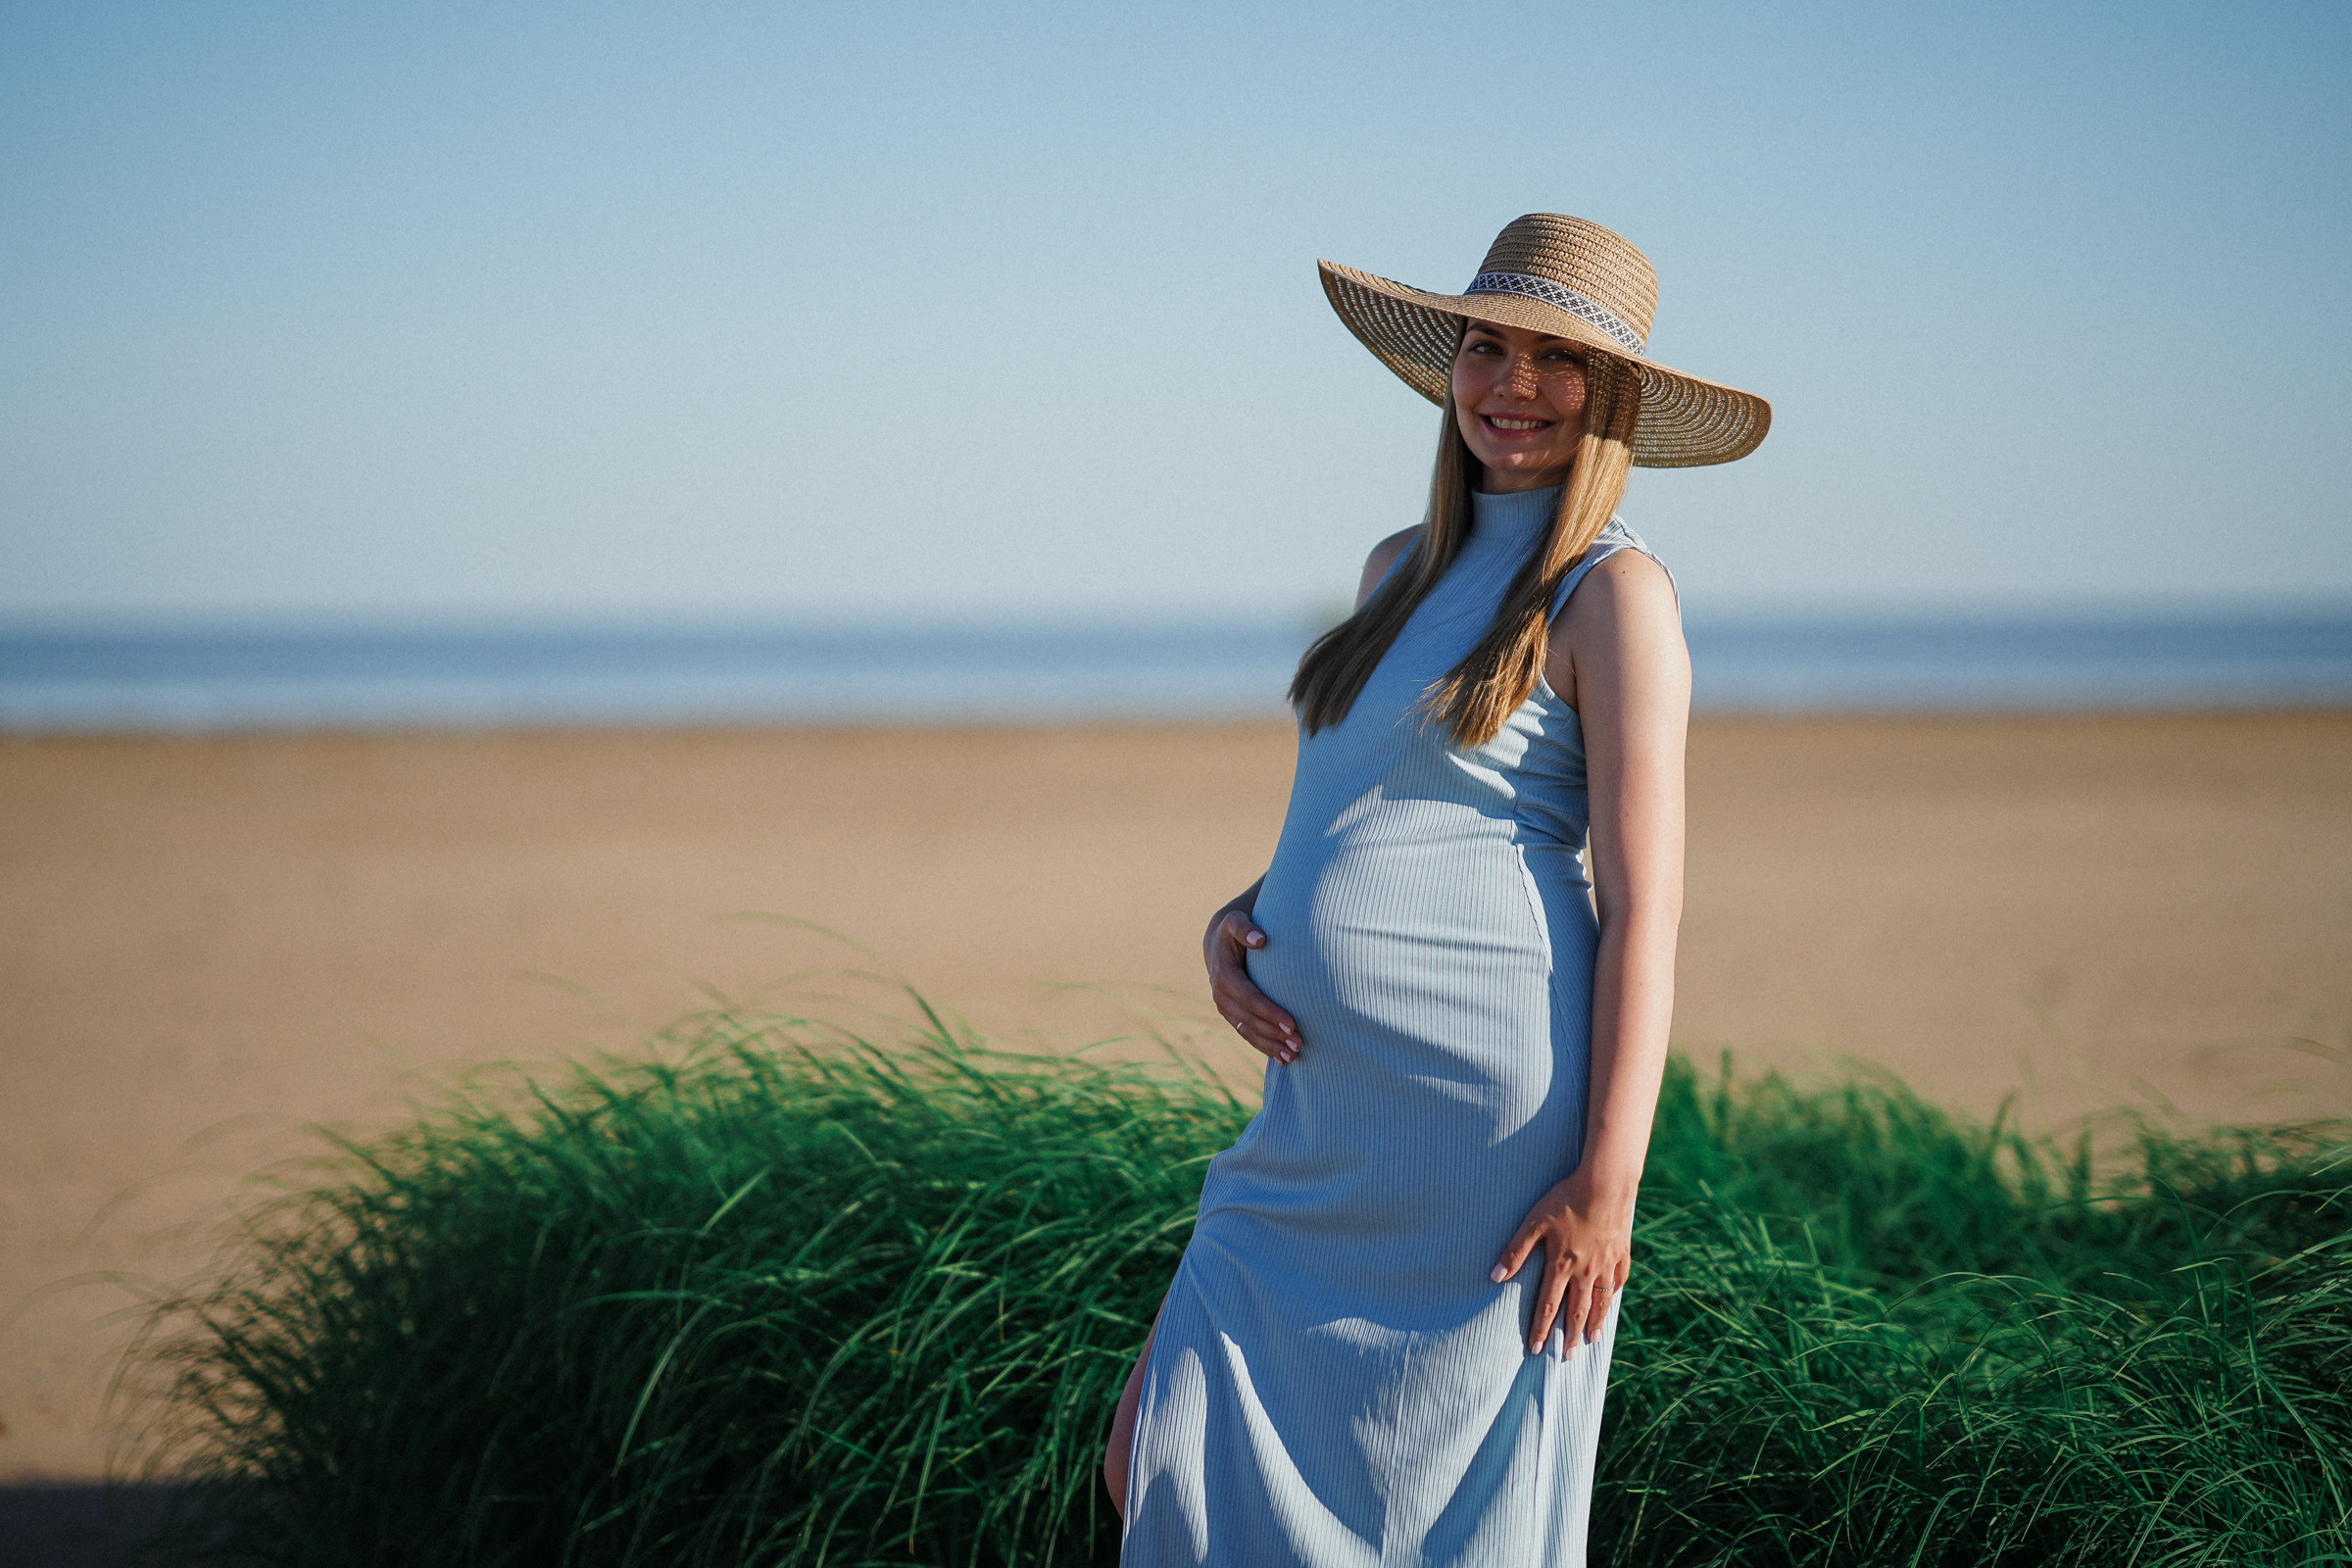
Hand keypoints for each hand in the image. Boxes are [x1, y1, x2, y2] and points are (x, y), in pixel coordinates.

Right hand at [1204, 907, 1300, 1064]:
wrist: (1219, 939)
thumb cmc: (1235, 928)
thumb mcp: (1236, 922)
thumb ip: (1246, 929)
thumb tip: (1261, 939)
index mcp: (1223, 974)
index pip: (1249, 997)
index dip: (1269, 1011)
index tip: (1292, 1022)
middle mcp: (1220, 995)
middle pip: (1249, 1020)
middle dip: (1274, 1034)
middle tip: (1300, 1043)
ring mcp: (1225, 1007)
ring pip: (1248, 1031)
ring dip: (1270, 1046)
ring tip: (1295, 1056)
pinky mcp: (1232, 1014)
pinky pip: (1247, 1034)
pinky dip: (1264, 1047)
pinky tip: (1283, 1059)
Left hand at [1490, 1173, 1632, 1356]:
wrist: (1605, 1184)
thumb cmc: (1565, 1200)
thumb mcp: (1534, 1222)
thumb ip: (1515, 1251)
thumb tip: (1494, 1277)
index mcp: (1561, 1265)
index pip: (1548, 1306)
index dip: (1541, 1329)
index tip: (1536, 1350)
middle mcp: (1585, 1271)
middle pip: (1577, 1311)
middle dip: (1570, 1337)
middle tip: (1568, 1359)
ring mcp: (1606, 1264)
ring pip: (1601, 1301)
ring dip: (1595, 1323)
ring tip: (1593, 1340)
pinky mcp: (1622, 1253)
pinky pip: (1619, 1280)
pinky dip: (1614, 1294)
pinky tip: (1611, 1301)